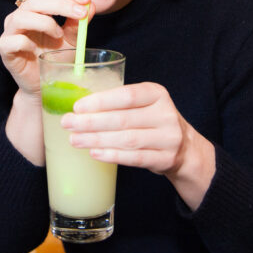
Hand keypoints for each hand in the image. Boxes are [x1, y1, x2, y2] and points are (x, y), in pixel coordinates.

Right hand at [0, 0, 92, 97]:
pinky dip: (27, 42)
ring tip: (59, 35)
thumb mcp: (71, 39)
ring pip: (22, 17)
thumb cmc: (55, 58)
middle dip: (61, 3)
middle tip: (81, 12)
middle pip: (36, 0)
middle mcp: (20, 16)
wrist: (42, 85)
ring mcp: (10, 31)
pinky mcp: (4, 49)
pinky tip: (37, 50)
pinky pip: (12, 40)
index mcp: (35, 9)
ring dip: (45, 23)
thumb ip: (78, 22)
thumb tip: (91, 5)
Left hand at [60, 82, 215, 208]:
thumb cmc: (152, 121)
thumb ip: (119, 103)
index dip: (101, 101)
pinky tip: (95, 153)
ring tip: (75, 140)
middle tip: (68, 124)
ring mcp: (168, 138)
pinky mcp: (165, 159)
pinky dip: (112, 155)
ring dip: (97, 140)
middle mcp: (165, 114)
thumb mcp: (144, 104)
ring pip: (127, 139)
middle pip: (123, 119)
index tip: (77, 107)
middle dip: (91, 122)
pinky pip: (135, 158)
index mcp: (157, 93)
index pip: (127, 95)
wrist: (184, 147)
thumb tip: (79, 108)